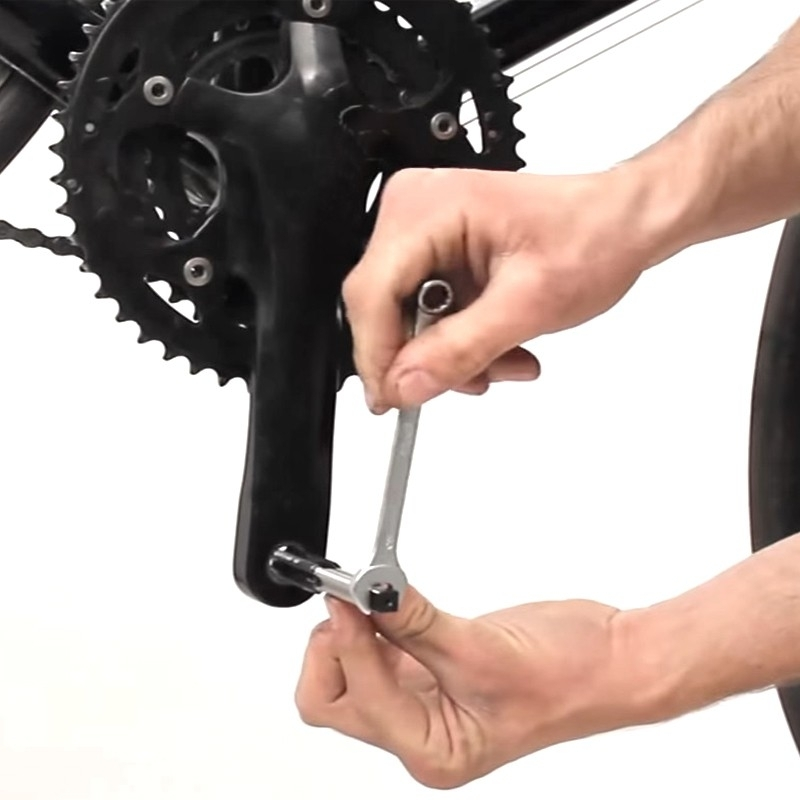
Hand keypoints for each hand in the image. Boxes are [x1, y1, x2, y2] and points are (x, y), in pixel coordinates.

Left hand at [295, 588, 644, 788]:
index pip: (361, 701)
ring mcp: (423, 701)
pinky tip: (383, 602)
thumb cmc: (570, 678)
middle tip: (350, 601)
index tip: (351, 593)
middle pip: (333, 701)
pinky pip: (377, 650)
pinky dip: (369, 624)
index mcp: (434, 751)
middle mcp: (422, 733)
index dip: (350, 641)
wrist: (609, 660)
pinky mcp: (430, 669)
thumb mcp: (484, 649)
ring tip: (367, 596)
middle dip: (332, 648)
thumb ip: (416, 623)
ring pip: (349, 675)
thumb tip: (370, 596)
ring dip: (349, 633)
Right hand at [343, 166, 663, 412]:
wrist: (622, 225)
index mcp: (426, 208)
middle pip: (383, 310)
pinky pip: (426, 313)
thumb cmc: (592, 237)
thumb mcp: (528, 304)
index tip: (393, 399)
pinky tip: (500, 343)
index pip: (371, 295)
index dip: (378, 356)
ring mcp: (423, 233)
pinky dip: (459, 340)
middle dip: (428, 356)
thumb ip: (459, 349)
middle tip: (473, 380)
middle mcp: (414, 212)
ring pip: (406, 319)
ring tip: (506, 359)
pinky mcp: (437, 253)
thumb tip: (405, 384)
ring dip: (452, 354)